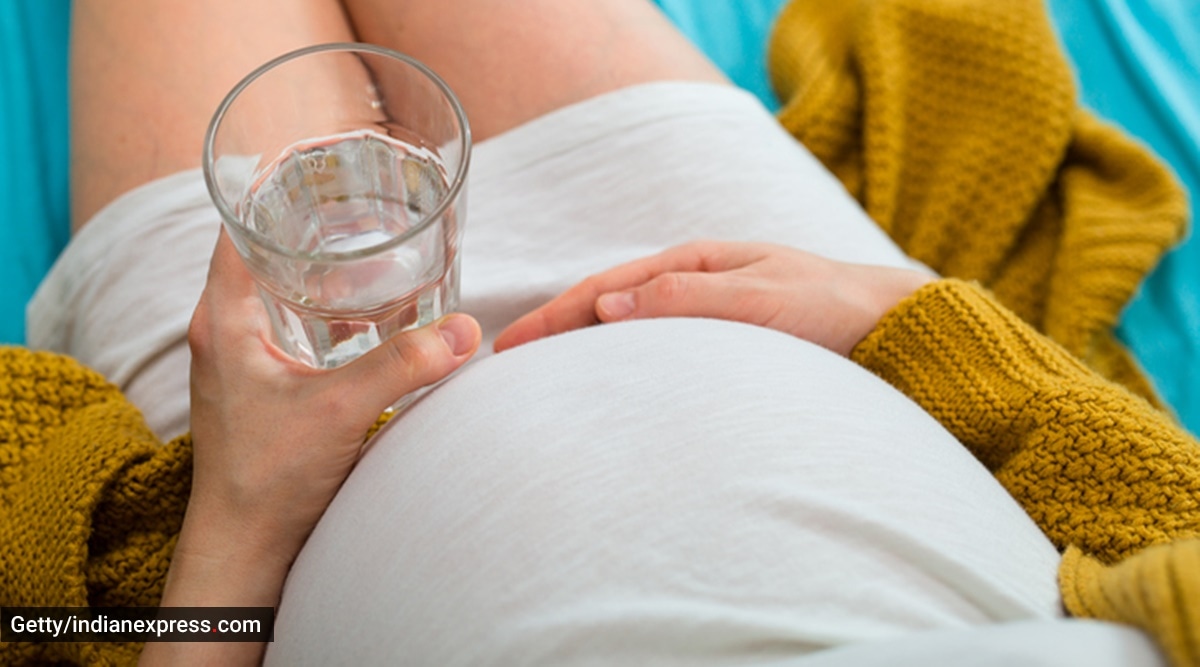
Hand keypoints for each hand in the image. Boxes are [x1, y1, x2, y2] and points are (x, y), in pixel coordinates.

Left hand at [142, 231, 479, 665]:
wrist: (243, 549)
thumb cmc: (266, 479)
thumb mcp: (340, 410)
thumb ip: (404, 364)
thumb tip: (467, 331)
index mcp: (224, 318)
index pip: (239, 226)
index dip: (277, 189)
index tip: (325, 167)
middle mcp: (224, 330)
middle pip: (264, 252)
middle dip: (316, 226)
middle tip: (371, 205)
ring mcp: (240, 361)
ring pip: (280, 292)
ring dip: (323, 271)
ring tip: (377, 251)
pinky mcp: (260, 388)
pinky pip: (292, 328)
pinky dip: (327, 312)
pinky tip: (369, 318)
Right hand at [495, 240, 933, 355]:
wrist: (891, 329)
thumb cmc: (833, 308)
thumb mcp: (763, 298)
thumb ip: (689, 299)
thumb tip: (608, 307)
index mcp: (695, 263)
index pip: (605, 288)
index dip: (554, 316)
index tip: (509, 345)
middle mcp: (691, 285)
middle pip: (605, 307)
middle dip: (553, 331)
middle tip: (502, 365)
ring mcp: (703, 316)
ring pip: (625, 331)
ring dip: (579, 350)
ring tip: (537, 379)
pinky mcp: (719, 347)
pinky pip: (654, 354)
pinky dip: (618, 366)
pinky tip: (603, 389)